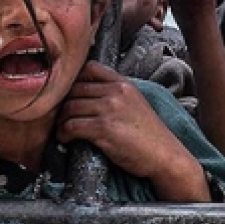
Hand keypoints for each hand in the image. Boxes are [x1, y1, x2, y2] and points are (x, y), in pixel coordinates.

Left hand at [58, 61, 209, 200]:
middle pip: (75, 89)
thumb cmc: (150, 135)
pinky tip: (66, 140)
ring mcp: (109, 109)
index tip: (70, 95)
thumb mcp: (137, 104)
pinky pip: (71, 126)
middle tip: (60, 116)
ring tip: (62, 130)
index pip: (90, 68)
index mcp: (124, 84)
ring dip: (61, 121)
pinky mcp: (103, 128)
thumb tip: (89, 97)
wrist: (164, 155)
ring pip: (70, 107)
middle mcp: (116, 92)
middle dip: (64, 103)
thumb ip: (117, 95)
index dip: (74, 80)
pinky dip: (64, 134)